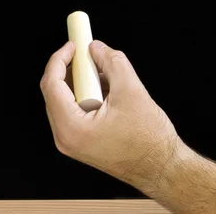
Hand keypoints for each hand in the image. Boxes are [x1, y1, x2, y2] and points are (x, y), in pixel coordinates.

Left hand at [40, 40, 181, 188]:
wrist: (164, 170)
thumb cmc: (150, 141)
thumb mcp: (131, 91)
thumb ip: (111, 62)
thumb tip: (95, 48)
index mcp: (71, 127)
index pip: (51, 84)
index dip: (60, 59)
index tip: (73, 45)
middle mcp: (65, 137)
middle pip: (54, 92)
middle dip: (72, 69)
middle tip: (87, 54)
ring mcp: (71, 142)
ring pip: (64, 101)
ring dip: (81, 82)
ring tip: (103, 74)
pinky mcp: (80, 142)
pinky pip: (74, 111)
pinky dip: (86, 96)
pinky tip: (106, 90)